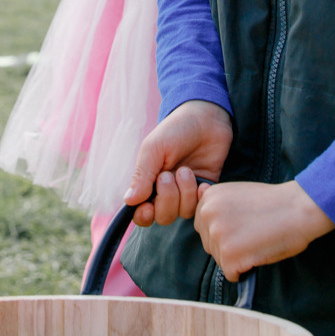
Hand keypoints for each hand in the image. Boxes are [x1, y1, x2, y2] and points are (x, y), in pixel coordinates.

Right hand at [124, 100, 232, 226]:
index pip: (141, 212)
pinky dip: (201, 196)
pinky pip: (202, 206)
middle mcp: (166, 191)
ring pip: (183, 212)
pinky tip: (203, 182)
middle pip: (163, 216)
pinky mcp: (204, 190)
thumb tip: (128, 201)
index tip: (147, 208)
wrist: (206, 119)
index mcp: (148, 182)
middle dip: (167, 198)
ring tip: (186, 170)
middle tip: (169, 174)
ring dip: (185, 192)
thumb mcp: (154, 149)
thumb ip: (142, 175)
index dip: (143, 216)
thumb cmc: (175, 130)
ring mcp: (186, 192)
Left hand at [195, 180, 334, 280]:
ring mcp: (217, 235)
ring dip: (237, 258)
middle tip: (252, 235)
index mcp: (209, 198)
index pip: (203, 225)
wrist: (298, 209)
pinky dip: (245, 271)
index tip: (242, 225)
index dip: (224, 229)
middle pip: (209, 243)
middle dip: (228, 245)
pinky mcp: (229, 256)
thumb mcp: (238, 192)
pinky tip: (258, 255)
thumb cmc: (273, 203)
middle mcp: (207, 214)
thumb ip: (218, 201)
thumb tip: (198, 194)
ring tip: (257, 242)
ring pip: (219, 259)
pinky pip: (231, 274)